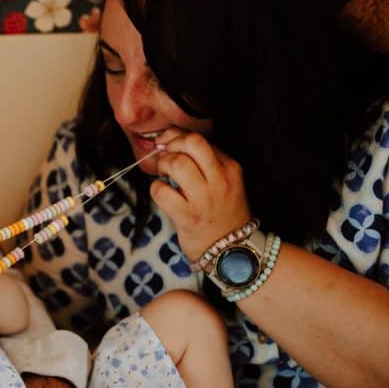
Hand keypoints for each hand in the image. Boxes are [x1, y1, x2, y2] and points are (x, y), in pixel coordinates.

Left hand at [149, 128, 252, 260]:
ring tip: (164, 175)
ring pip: (177, 163)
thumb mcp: (222, 181)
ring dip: (162, 165)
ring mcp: (204, 199)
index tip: (167, 144)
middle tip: (165, 158)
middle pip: (192, 142)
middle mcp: (220, 180)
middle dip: (171, 145)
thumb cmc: (221, 212)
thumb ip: (202, 160)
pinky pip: (162, 191)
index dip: (176, 137)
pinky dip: (156, 188)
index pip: (200, 139)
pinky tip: (162, 194)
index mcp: (230, 168)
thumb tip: (167, 138)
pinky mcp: (188, 217)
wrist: (232, 250)